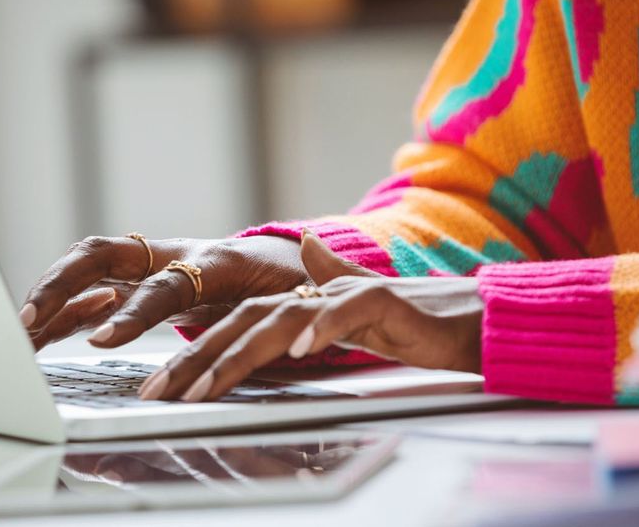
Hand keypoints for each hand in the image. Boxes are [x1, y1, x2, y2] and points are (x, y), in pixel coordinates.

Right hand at [22, 234, 307, 349]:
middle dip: (60, 283)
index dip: (134, 311)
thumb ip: (305, 288)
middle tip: (29, 320)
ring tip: (18, 331)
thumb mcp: (306, 287)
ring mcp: (151, 267)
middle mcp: (173, 256)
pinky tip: (41, 334)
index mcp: (215, 259)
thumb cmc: (296, 279)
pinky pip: (92, 294)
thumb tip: (310, 279)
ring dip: (50, 296)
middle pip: (102, 255)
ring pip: (87, 270)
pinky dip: (65, 312)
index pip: (164, 284)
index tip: (103, 338)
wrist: (285, 263)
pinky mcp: (140, 284)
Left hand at [137, 231, 482, 401]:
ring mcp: (349, 294)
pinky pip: (347, 312)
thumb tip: (305, 247)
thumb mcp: (359, 311)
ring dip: (240, 352)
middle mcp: (319, 293)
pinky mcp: (386, 301)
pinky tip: (298, 350)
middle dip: (197, 358)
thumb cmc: (418, 323)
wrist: (478, 317)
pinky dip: (321, 328)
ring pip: (282, 318)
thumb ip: (328, 284)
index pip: (239, 324)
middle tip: (160, 392)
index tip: (161, 387)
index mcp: (306, 302)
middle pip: (245, 320)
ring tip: (207, 384)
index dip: (198, 352)